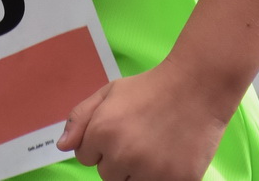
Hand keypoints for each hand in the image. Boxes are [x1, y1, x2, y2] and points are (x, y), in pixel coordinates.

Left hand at [56, 62, 228, 180]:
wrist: (197, 87)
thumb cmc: (151, 88)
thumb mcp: (109, 92)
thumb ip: (80, 118)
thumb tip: (62, 146)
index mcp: (102, 132)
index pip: (84, 157)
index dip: (101, 143)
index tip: (120, 129)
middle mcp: (122, 155)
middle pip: (106, 174)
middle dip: (118, 159)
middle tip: (140, 137)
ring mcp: (150, 172)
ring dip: (137, 172)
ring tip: (154, 148)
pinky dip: (160, 177)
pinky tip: (168, 157)